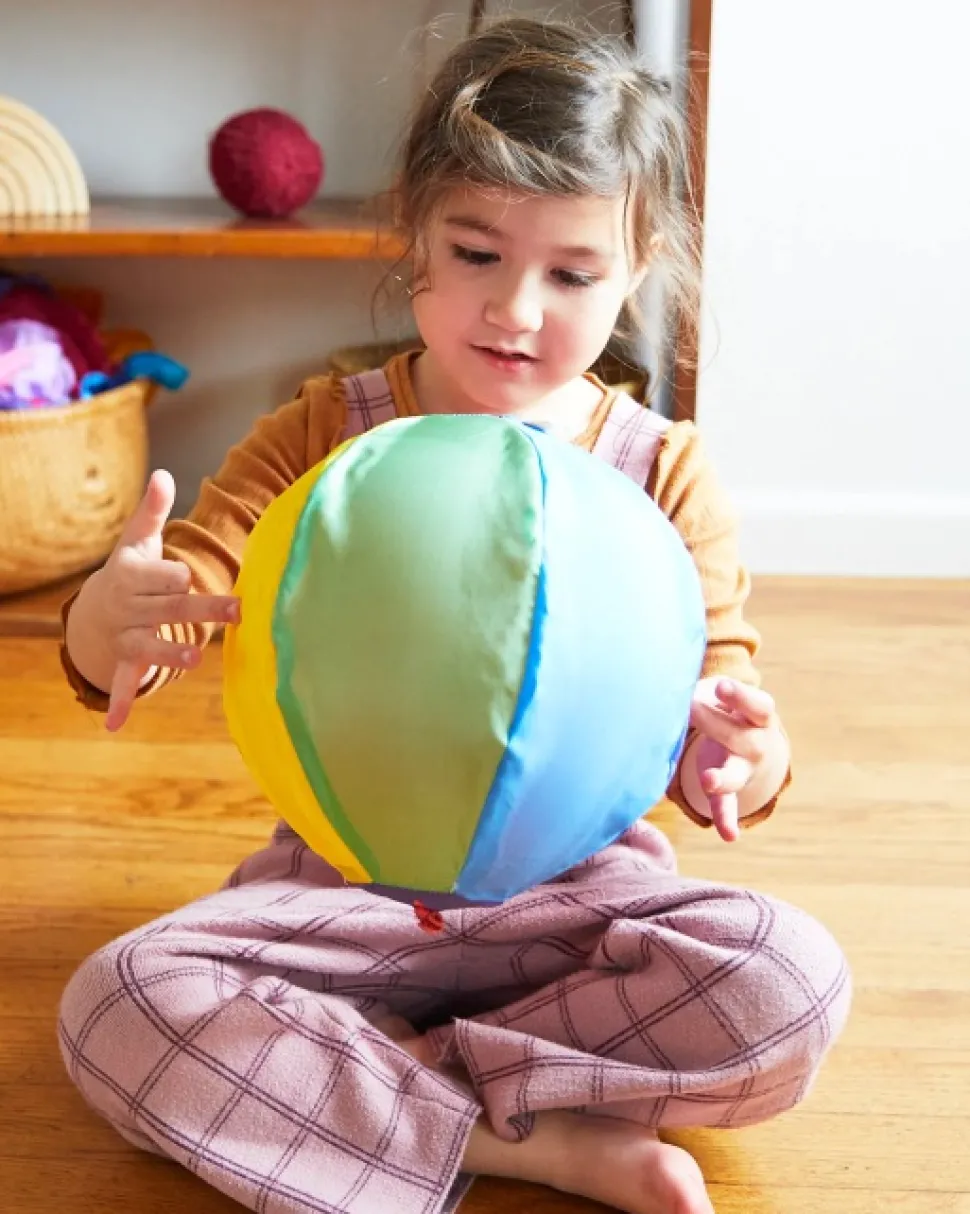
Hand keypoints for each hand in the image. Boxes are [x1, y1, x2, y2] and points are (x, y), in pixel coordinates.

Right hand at [73, 470, 239, 731]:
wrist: (95, 609)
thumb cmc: (131, 571)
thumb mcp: (138, 540)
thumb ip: (153, 510)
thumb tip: (165, 474)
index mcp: (131, 576)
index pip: (165, 576)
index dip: (179, 576)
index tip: (189, 577)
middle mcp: (127, 608)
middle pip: (171, 608)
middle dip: (202, 610)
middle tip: (238, 610)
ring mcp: (125, 637)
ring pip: (151, 646)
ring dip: (169, 654)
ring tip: (194, 659)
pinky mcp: (126, 662)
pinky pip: (123, 683)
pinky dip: (121, 703)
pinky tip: (117, 724)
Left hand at [687, 677, 777, 842]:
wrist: (754, 741)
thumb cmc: (729, 708)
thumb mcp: (724, 695)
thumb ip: (703, 692)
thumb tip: (669, 688)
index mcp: (759, 716)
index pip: (756, 705)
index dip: (739, 695)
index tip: (720, 686)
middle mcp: (757, 743)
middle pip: (739, 736)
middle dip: (714, 722)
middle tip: (689, 706)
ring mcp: (744, 768)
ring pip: (735, 774)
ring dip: (722, 779)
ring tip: (708, 781)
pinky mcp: (729, 789)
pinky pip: (728, 805)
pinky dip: (726, 820)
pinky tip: (728, 835)